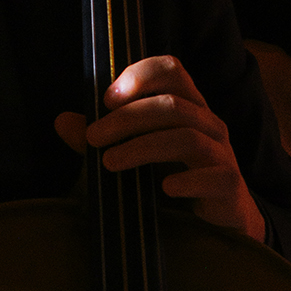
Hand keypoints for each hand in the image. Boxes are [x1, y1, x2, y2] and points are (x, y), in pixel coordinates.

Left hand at [56, 55, 263, 241]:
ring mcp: (222, 153)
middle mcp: (208, 123)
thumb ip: (102, 138)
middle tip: (93, 137)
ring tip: (110, 162)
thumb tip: (62, 121)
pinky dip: (188, 181)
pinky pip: (214, 176)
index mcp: (188, 106)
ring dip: (144, 146)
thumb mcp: (135, 153)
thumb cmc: (172, 178)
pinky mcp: (229, 185)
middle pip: (172, 104)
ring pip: (187, 137)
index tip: (106, 100)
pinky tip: (164, 189)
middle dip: (128, 118)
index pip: (171, 69)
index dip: (139, 76)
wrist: (217, 221)